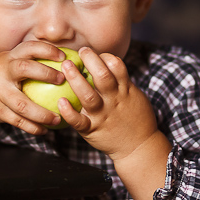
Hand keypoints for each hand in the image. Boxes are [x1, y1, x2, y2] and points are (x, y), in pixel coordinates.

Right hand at [0, 42, 65, 134]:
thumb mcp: (7, 63)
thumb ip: (28, 62)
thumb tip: (63, 66)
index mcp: (9, 58)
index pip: (29, 48)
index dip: (47, 50)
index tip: (63, 58)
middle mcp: (3, 72)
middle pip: (25, 69)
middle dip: (46, 73)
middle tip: (63, 81)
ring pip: (23, 104)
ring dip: (43, 114)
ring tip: (58, 118)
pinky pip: (18, 121)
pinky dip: (32, 127)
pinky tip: (44, 130)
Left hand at [59, 48, 171, 199]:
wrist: (139, 148)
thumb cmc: (135, 119)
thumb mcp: (134, 96)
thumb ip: (121, 82)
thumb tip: (106, 63)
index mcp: (125, 91)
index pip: (118, 67)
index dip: (106, 57)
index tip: (95, 53)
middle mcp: (113, 101)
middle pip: (102, 77)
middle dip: (90, 61)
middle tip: (81, 51)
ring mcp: (102, 116)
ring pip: (88, 96)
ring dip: (76, 80)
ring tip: (66, 66)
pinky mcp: (92, 130)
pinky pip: (79, 121)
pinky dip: (69, 112)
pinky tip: (60, 102)